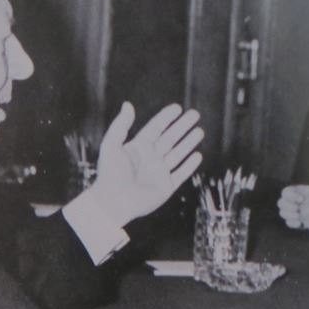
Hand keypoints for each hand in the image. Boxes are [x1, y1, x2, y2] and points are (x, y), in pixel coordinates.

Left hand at [94, 103, 202, 227]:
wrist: (113, 203)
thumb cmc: (109, 174)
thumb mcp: (111, 146)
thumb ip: (120, 125)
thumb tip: (128, 104)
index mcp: (138, 148)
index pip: (156, 128)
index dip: (166, 118)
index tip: (177, 108)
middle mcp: (151, 158)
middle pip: (170, 138)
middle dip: (183, 126)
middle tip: (195, 114)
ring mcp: (159, 173)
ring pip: (178, 154)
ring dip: (189, 142)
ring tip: (199, 131)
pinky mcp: (165, 187)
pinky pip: (181, 174)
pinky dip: (190, 165)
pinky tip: (197, 155)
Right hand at [277, 184, 308, 230]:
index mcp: (295, 192)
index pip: (285, 192)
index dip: (291, 196)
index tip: (302, 199)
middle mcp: (290, 201)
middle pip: (281, 203)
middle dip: (289, 206)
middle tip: (298, 209)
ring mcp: (291, 212)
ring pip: (282, 213)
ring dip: (290, 215)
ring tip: (299, 216)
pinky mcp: (294, 221)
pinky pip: (288, 222)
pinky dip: (293, 223)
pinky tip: (300, 223)